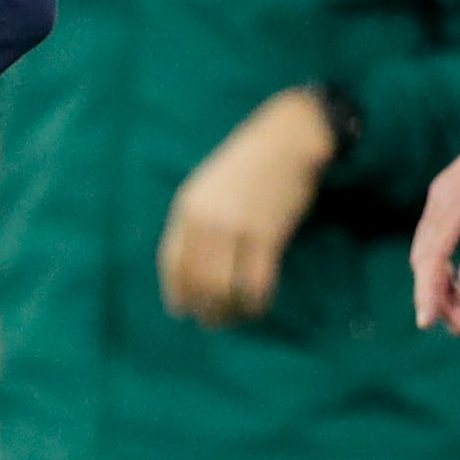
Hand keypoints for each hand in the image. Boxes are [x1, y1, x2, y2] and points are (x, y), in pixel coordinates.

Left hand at [157, 88, 336, 326]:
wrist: (287, 137)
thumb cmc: (251, 162)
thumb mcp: (211, 186)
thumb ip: (199, 220)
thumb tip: (194, 267)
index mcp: (187, 207)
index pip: (172, 263)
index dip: (176, 293)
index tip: (182, 310)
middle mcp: (205, 220)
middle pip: (196, 282)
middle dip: (204, 309)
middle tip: (215, 322)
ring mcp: (235, 228)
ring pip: (223, 289)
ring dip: (229, 312)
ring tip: (237, 317)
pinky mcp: (266, 235)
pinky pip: (255, 284)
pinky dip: (255, 303)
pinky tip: (259, 305)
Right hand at [412, 128, 459, 334]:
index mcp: (454, 200)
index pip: (432, 254)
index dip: (427, 290)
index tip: (426, 322)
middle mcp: (438, 203)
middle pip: (425, 260)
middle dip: (439, 299)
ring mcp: (437, 207)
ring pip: (428, 258)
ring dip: (443, 292)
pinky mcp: (443, 212)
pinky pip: (436, 249)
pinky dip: (445, 276)